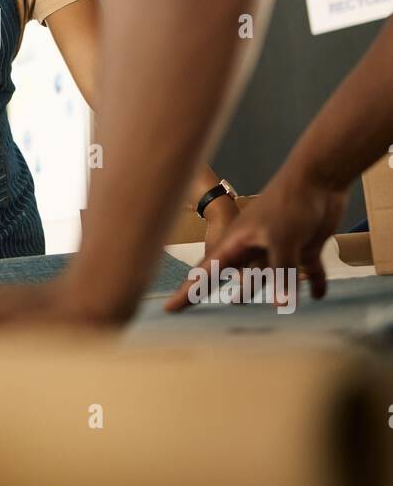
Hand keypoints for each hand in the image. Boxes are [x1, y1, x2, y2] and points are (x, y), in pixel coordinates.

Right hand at [164, 164, 346, 313]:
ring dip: (275, 289)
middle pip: (240, 276)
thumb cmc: (289, 202)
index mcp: (237, 243)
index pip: (205, 273)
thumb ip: (281, 273)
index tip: (168, 308)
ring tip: (275, 308)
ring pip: (274, 276)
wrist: (318, 176)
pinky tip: (318, 295)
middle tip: (224, 307)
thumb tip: (282, 304)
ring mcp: (280, 246)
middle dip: (234, 290)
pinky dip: (313, 282)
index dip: (187, 292)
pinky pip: (307, 269)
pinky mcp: (304, 245)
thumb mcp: (281, 240)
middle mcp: (255, 246)